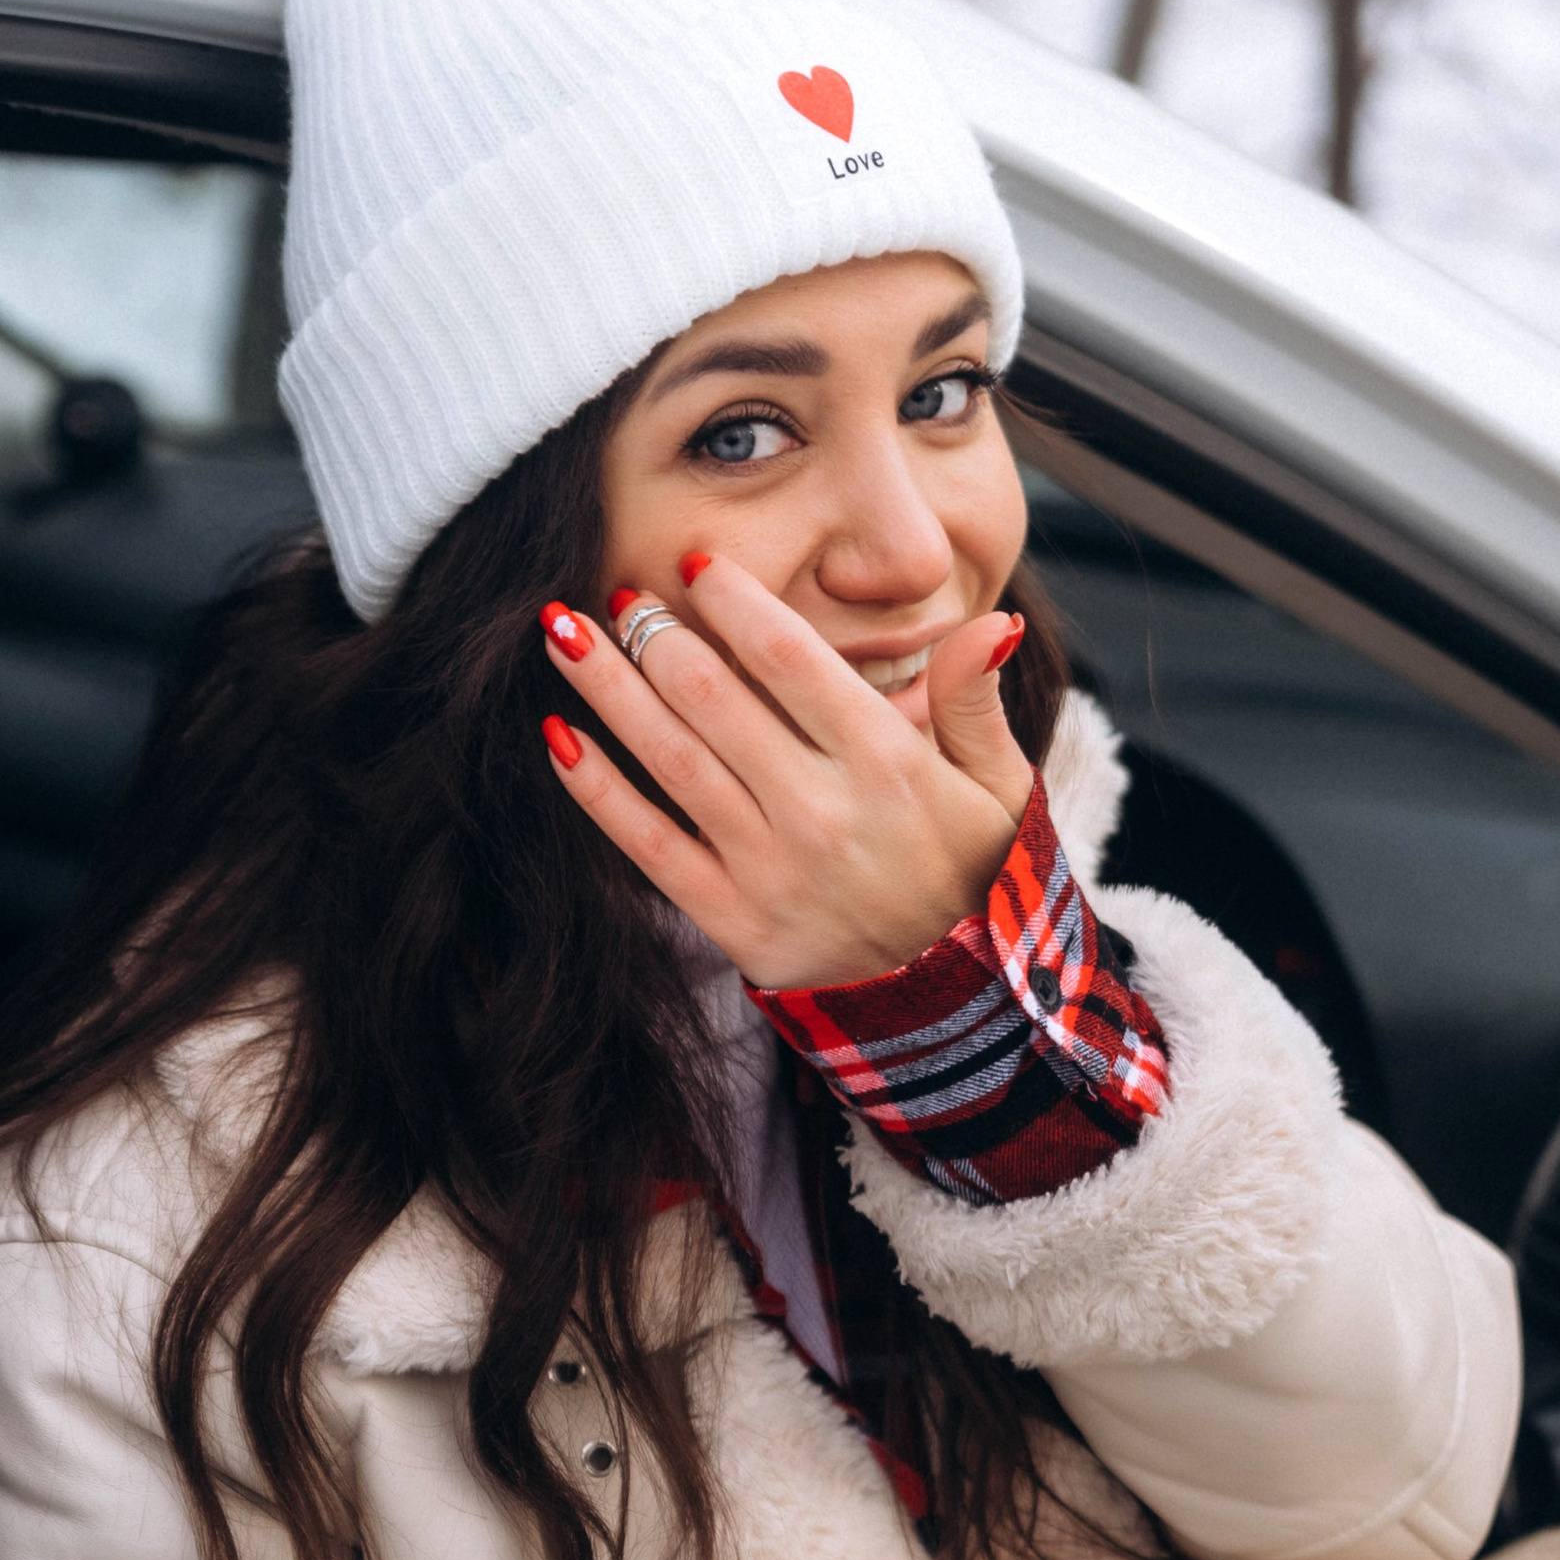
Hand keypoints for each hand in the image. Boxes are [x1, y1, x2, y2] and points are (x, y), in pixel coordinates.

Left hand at [536, 555, 1033, 988]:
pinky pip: (649, 846)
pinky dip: (597, 790)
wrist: (957, 996)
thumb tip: (987, 621)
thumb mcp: (1000, 785)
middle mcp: (821, 810)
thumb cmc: (972, 868)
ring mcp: (771, 869)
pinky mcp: (735, 920)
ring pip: (671, 759)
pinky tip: (558, 736)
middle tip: (623, 596)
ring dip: (607, 688)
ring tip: (561, 633)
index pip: (791, 657)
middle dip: (655, 634)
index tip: (693, 564)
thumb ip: (974, 700)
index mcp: (885, 762)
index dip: (733, 600)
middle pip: (713, 697)